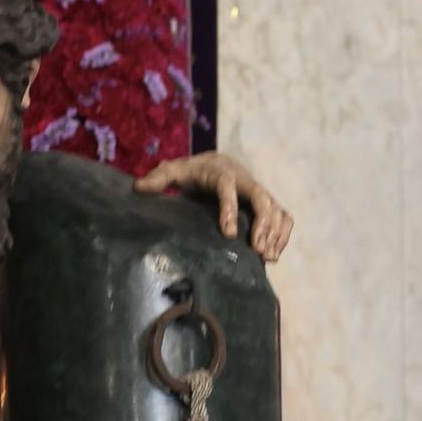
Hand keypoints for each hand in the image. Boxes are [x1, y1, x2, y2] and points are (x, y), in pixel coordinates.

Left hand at [134, 150, 294, 261]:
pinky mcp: (266, 203)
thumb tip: (138, 187)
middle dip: (262, 224)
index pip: (228, 188)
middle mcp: (244, 180)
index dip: (229, 209)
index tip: (228, 234)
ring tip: (266, 258)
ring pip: (275, 208)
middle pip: (261, 197)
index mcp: (220, 173)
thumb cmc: (191, 171)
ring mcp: (258, 192)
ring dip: (274, 233)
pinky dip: (282, 234)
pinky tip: (273, 256)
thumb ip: (158, 178)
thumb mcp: (173, 171)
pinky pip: (283, 216)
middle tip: (257, 250)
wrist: (214, 163)